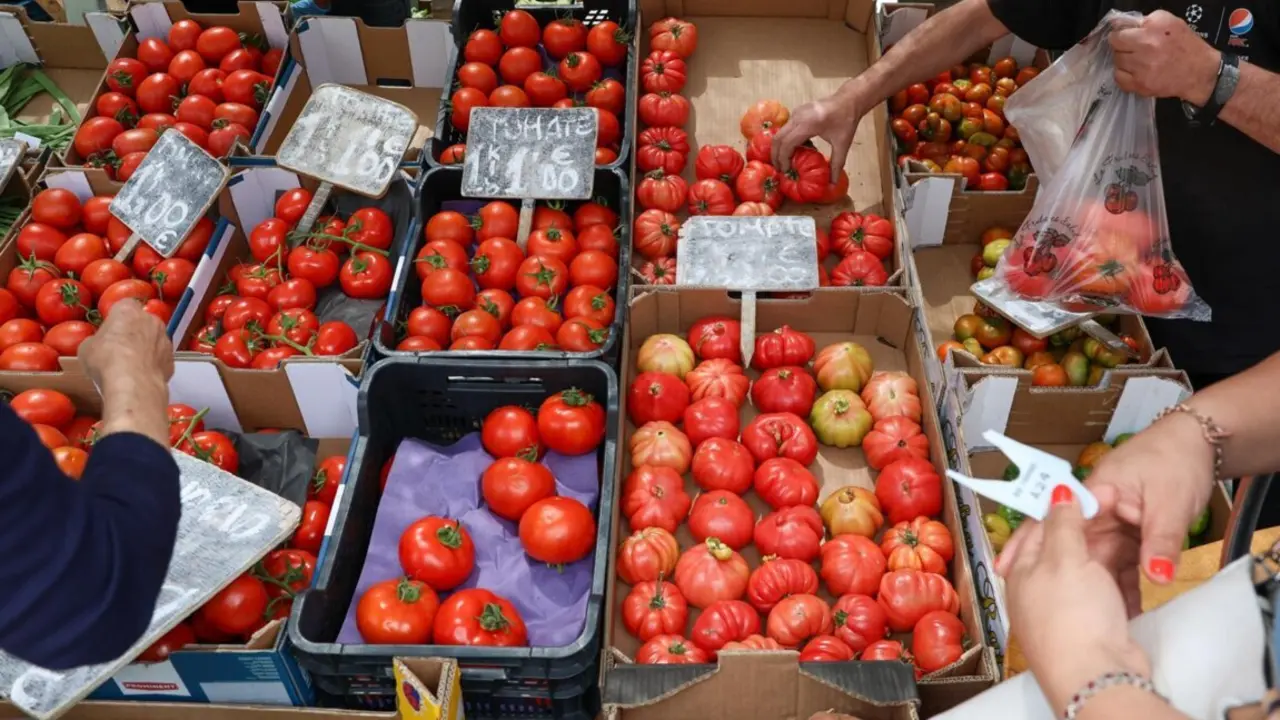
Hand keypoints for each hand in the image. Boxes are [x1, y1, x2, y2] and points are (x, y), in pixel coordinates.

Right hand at [79, 299, 173, 391]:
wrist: (133, 383)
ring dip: (144, 348)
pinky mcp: (172, 359)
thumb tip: (98, 345)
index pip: (123, 306)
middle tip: (118, 348)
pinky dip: (152, 364)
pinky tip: (140, 375)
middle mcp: (151, 320)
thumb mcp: (86, 347)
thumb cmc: (106, 359)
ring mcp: (165, 339)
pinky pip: (160, 358)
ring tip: (129, 365)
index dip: (115, 318)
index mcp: (128, 309)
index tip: (108, 330)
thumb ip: (96, 340)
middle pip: (141, 322)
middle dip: (132, 332)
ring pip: (153, 340)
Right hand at [771, 90, 866, 181]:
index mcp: (808, 124)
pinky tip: (799, 149)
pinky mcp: (797, 112)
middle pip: (778, 139)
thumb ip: (836, 164)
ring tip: (787, 162)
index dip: (783, 159)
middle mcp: (798, 117)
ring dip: (781, 148)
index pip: (787, 144)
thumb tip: (832, 183)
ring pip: (780, 133)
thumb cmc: (846, 121)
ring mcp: (796, 113)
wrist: (848, 100)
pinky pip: (786, 129)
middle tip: (780, 170)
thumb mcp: (842, 144)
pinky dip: (787, 141)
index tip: (786, 171)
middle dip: (776, 156)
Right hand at [997, 412, 1214, 614]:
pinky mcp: (1130, 536)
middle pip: (1067, 543)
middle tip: (1032, 603)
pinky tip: (1116, 612)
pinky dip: (1116, 587)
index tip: (1011, 569)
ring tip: (1069, 617)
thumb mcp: (1170, 503)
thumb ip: (1161, 541)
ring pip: (1093, 559)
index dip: (1030, 544)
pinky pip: (1118, 565)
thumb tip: (1157, 579)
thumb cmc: (1177, 461)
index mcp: (1095, 493)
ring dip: (1085, 585)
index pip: (1055, 520)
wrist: (1200, 446)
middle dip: (1049, 571)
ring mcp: (1113, 524)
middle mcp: (1098, 511)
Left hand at [1006, 485, 1150, 714]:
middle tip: (1118, 509)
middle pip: (1064, 548)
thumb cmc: (1073, 614)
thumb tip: (1056, 490)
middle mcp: (1038, 589)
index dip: (1060, 506)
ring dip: (1108, 558)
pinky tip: (1136, 573)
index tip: (1085, 489)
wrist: (1097, 675)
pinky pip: (1106, 595)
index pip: (1037, 527)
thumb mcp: (1065, 559)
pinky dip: (1118, 584)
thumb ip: (1062, 524)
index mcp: (1023, 569)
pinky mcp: (1092, 626)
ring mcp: (1065, 609)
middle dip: (1089, 531)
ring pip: (1088, 571)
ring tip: (1132, 534)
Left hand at [1109, 10, 1220, 103]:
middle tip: (1135, 50)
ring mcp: (1141, 68)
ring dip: (1124, 62)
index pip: (1119, 32)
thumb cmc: (1186, 46)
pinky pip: (1119, 79)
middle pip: (1116, 47)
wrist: (1200, 72)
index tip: (1127, 38)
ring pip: (1117, 63)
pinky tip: (1136, 73)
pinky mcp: (1140, 85)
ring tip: (1138, 61)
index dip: (1122, 35)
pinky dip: (1124, 76)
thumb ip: (1146, 21)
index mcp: (1153, 28)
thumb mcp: (1170, 22)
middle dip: (1123, 47)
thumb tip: (1122, 24)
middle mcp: (1146, 46)